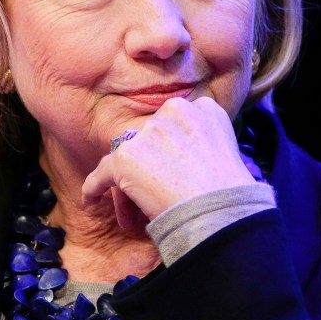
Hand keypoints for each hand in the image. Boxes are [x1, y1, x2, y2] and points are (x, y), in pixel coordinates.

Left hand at [81, 96, 257, 227]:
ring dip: (129, 182)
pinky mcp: (126, 157)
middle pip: (149, 140)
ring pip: (128, 157)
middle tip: (157, 193)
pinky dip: (94, 187)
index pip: (173, 124)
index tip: (173, 169)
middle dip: (150, 165)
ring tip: (134, 212)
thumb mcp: (227, 147)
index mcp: (201, 107)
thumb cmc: (229, 192)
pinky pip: (102, 172)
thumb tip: (181, 151)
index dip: (170, 149)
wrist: (222, 212)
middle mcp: (173, 112)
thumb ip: (203, 136)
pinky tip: (91, 200)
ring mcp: (147, 134)